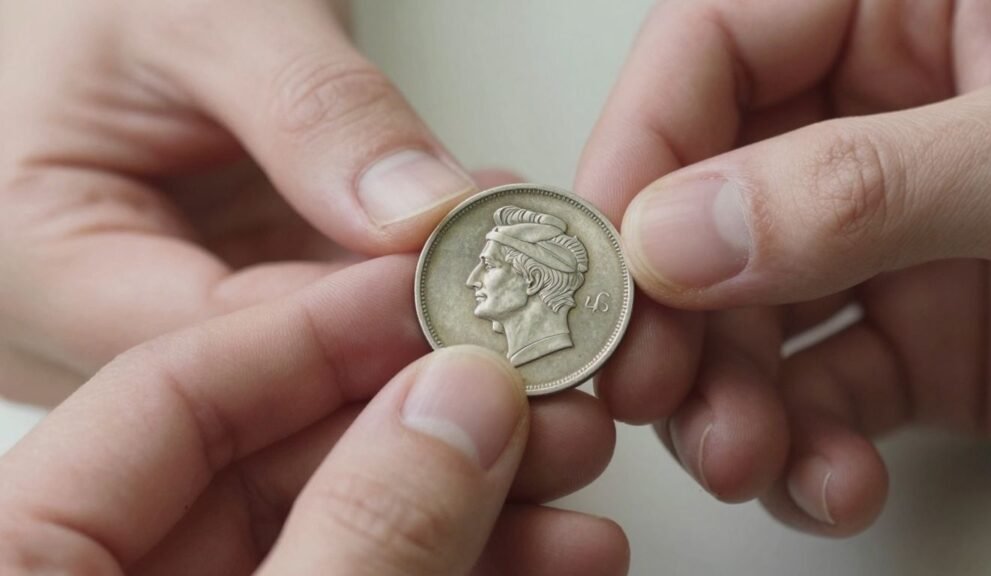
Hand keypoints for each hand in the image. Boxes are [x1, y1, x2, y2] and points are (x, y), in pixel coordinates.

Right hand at [0, 0, 487, 403]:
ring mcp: (160, 321)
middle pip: (259, 394)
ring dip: (416, 340)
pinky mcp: (218, 298)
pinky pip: (317, 332)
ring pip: (301, 376)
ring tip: (523, 308)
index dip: (347, 341)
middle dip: (402, 365)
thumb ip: (313, 112)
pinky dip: (396, 303)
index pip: (204, 345)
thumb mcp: (198, 17)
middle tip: (531, 351)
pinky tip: (474, 270)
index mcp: (36, 270)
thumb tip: (425, 213)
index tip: (465, 319)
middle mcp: (90, 327)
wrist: (86, 0)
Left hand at [0, 256, 626, 574]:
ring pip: (357, 524)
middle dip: (437, 415)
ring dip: (484, 497)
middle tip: (539, 379)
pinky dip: (474, 567)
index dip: (318, 325)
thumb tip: (457, 402)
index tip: (433, 291)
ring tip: (585, 465)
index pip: (171, 386)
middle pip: (287, 453)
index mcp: (30, 557)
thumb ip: (351, 528)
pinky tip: (563, 550)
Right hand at [578, 0, 990, 534]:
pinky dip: (809, 451)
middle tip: (648, 386)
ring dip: (729, 400)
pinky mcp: (933, 333)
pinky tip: (822, 483)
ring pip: (752, 314)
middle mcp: (883, 115)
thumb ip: (862, 182)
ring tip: (742, 458)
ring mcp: (901, 232)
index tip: (607, 255)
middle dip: (675, 311)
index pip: (713, 49)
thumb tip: (683, 234)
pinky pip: (827, 391)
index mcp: (911, 2)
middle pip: (709, 201)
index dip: (639, 148)